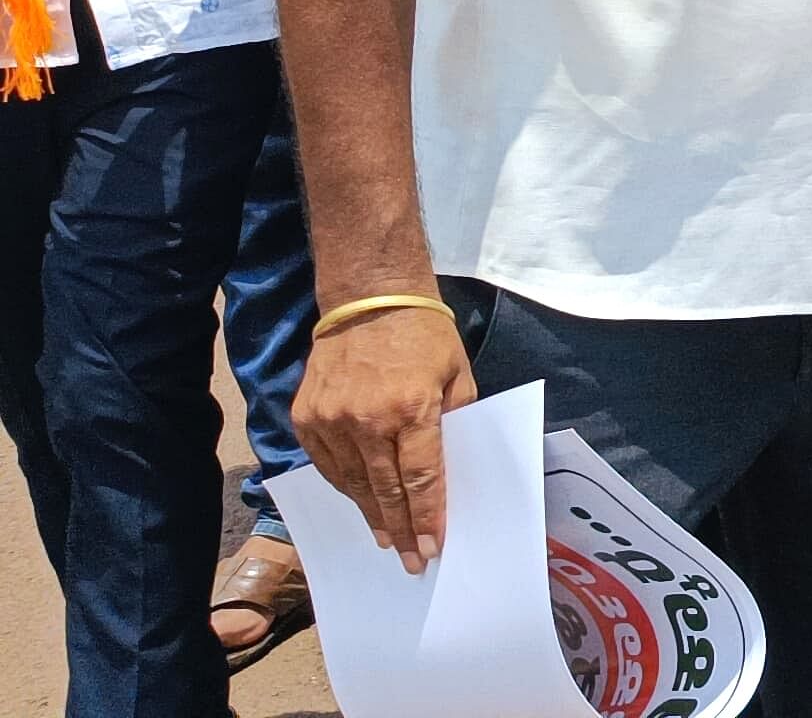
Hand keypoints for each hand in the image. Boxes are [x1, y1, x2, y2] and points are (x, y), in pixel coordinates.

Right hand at [294, 303, 473, 572]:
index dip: (427, 517)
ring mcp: (329, 419)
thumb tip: (449, 471)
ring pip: (351, 484)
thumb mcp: (458, 376)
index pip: (420, 478)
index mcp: (410, 409)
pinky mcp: (305, 415)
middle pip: (384, 490)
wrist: (370, 297)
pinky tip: (360, 502)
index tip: (433, 546)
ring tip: (387, 539)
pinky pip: (326, 465)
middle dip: (401, 530)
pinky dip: (344, 487)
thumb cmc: (424, 335)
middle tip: (412, 560)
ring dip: (371, 515)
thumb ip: (454, 423)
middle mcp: (365, 419)